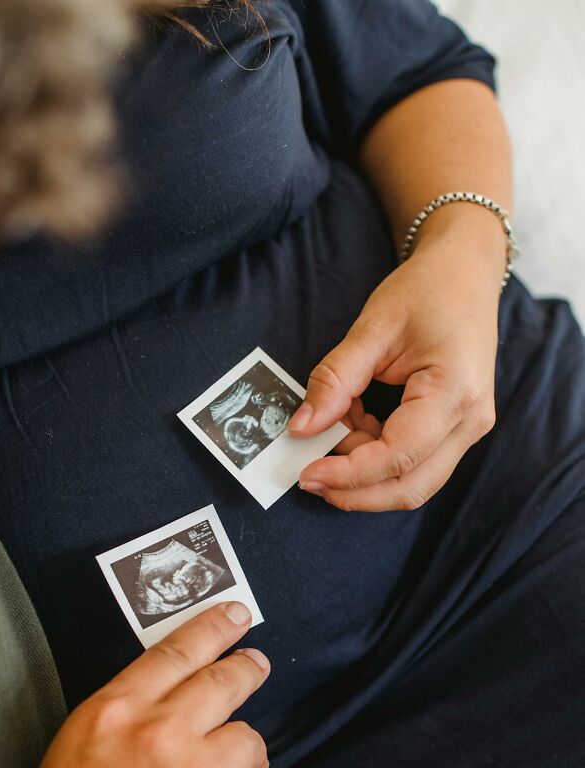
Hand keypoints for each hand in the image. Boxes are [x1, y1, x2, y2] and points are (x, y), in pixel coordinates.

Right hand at [14, 602, 277, 767]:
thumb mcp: (72, 757)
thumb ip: (124, 717)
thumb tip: (178, 692)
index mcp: (115, 716)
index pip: (177, 652)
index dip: (213, 627)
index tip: (237, 614)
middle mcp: (164, 738)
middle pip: (227, 682)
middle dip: (246, 669)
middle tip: (255, 665)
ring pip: (251, 742)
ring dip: (237, 761)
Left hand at [290, 230, 501, 510]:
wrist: (466, 272)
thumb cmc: (427, 290)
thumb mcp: (372, 328)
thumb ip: (334, 381)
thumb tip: (300, 428)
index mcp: (455, 391)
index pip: (397, 456)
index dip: (349, 474)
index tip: (306, 472)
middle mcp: (470, 420)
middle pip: (410, 487)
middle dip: (355, 492)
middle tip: (308, 477)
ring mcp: (468, 429)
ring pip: (411, 481)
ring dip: (364, 470)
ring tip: (335, 426)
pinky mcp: (455, 430)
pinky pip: (413, 462)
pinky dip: (375, 454)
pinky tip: (355, 422)